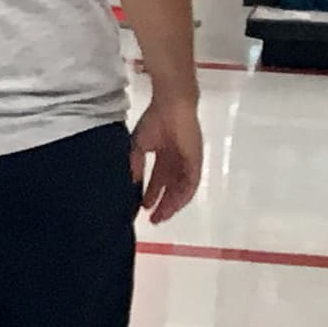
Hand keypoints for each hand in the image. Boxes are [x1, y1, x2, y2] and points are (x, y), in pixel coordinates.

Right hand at [130, 92, 204, 223]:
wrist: (172, 106)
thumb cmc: (155, 120)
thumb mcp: (138, 145)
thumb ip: (135, 164)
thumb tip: (132, 183)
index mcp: (164, 156)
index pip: (159, 180)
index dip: (151, 195)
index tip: (143, 209)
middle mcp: (177, 162)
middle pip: (171, 188)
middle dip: (162, 204)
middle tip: (153, 220)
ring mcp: (188, 162)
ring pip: (182, 189)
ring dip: (173, 204)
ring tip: (162, 216)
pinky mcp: (195, 161)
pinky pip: (191, 183)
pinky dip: (183, 195)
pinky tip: (174, 205)